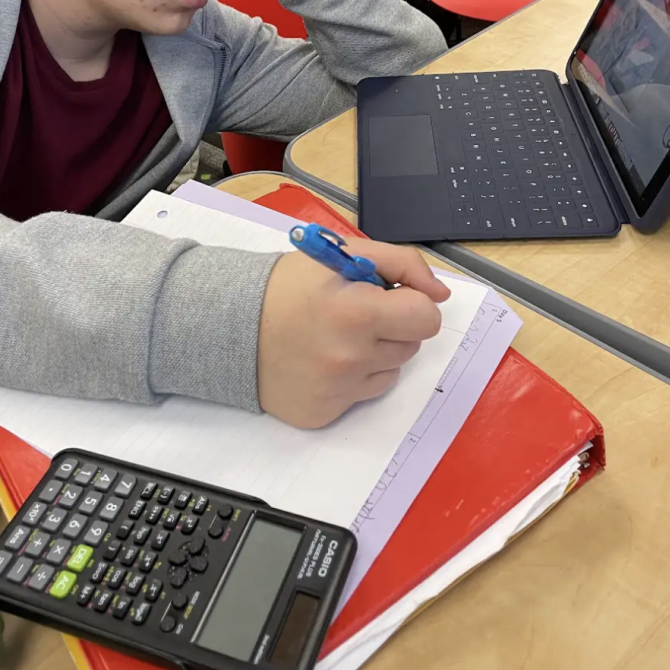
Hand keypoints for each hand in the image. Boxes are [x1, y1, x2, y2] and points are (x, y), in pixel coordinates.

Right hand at [257, 240, 450, 428]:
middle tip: (353, 314)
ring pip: (390, 371)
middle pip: (410, 345)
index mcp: (356, 313)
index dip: (413, 303)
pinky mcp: (324, 415)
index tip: (392, 297)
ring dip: (373, 353)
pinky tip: (321, 360)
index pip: (426, 318)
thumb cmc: (287, 286)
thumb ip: (401, 264)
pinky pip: (363, 395)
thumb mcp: (340, 254)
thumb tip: (440, 293)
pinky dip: (351, 378)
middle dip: (391, 326)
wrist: (229, 327)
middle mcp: (350, 358)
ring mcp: (337, 391)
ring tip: (335, 336)